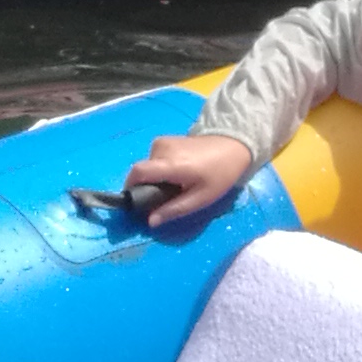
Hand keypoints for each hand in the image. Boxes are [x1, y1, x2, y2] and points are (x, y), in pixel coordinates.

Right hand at [121, 127, 255, 228]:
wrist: (232, 145)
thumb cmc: (219, 174)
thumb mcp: (201, 198)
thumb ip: (174, 209)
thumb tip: (150, 221)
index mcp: (171, 164)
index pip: (138, 172)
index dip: (129, 187)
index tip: (134, 202)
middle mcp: (162, 149)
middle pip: (141, 171)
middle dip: (146, 186)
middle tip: (162, 198)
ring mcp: (162, 142)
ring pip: (147, 165)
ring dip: (154, 178)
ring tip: (174, 185)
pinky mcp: (165, 139)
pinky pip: (153, 158)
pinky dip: (159, 168)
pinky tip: (176, 173)